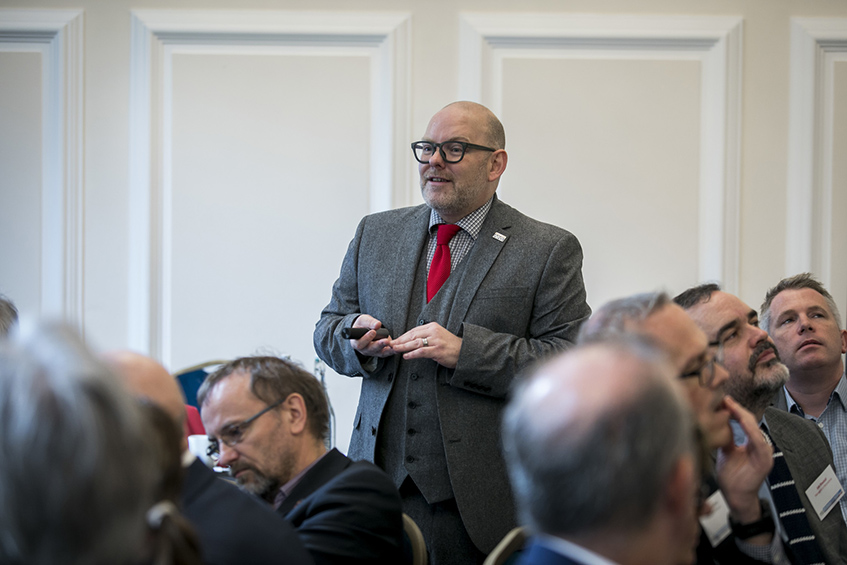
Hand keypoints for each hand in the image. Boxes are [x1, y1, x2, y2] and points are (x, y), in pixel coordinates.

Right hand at [349, 315, 394, 357]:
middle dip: (379, 345)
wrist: (366, 328)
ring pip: (380, 353)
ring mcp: (373, 352)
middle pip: (371, 350)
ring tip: (393, 346)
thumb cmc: (362, 324)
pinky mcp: (381, 352)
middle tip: (386, 341)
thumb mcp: (364, 320)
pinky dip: (392, 350)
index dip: (366, 338)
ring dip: (388, 350)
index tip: (373, 332)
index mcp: (356, 343)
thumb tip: (377, 325)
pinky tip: (397, 347)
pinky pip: (387, 352)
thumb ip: (369, 322)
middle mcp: (364, 350)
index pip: (360, 343)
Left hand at [390, 322, 461, 367]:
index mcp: (432, 326)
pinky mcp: (437, 350)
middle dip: (400, 341)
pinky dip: (412, 354)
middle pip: (412, 336)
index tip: (395, 340)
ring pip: (415, 343)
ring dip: (403, 347)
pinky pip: (421, 352)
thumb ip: (426, 336)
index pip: (413, 330)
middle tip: (391, 345)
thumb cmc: (450, 345)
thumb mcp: (438, 336)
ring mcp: (436, 341)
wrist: (464, 351)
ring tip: (395, 350)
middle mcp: (434, 332)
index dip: (402, 336)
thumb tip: (410, 340)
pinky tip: (406, 356)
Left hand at [716, 396, 773, 526]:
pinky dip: (750, 431)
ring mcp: (765, 453)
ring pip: (755, 429)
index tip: (721, 399)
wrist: (735, 497)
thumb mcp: (726, 451)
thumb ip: (726, 436)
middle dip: (737, 409)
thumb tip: (716, 418)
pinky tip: (741, 421)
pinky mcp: (764, 461)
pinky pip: (758, 442)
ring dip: (743, 416)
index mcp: (753, 442)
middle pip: (750, 421)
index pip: (745, 420)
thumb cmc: (732, 476)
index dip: (734, 409)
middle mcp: (761, 446)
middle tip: (724, 399)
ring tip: (731, 406)